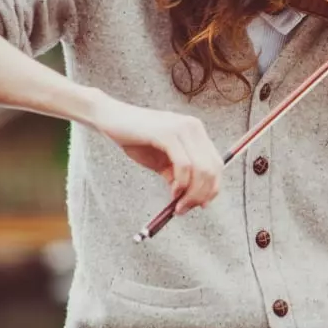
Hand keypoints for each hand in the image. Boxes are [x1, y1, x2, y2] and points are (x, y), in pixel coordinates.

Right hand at [89, 95, 223, 215]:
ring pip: (201, 169)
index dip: (213, 188)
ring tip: (178, 205)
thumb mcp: (161, 160)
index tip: (201, 205)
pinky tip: (173, 192)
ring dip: (192, 193)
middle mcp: (193, 127)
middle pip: (212, 168)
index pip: (217, 163)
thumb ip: (177, 174)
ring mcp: (182, 129)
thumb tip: (189, 197)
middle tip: (186, 209)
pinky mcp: (168, 134)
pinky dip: (181, 183)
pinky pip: (184, 165)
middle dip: (202, 194)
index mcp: (195, 132)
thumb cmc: (135, 138)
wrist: (110, 118)